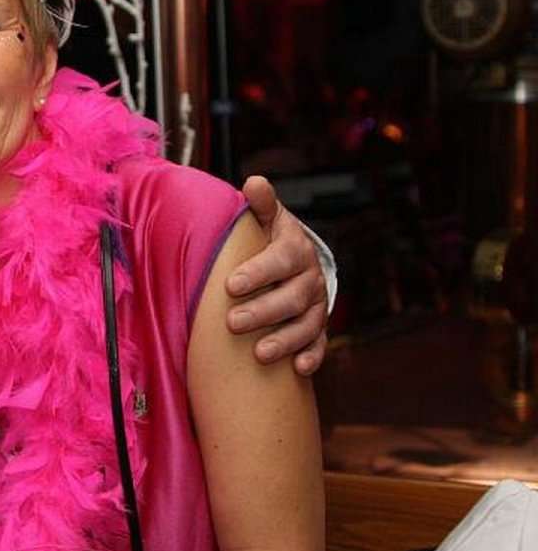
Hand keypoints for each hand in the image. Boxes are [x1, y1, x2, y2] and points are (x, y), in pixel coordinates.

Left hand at [228, 177, 328, 375]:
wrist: (295, 262)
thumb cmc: (269, 240)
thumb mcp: (266, 219)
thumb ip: (260, 204)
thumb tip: (254, 181)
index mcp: (295, 250)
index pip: (280, 260)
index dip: (258, 272)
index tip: (231, 284)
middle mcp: (310, 279)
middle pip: (292, 298)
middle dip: (264, 311)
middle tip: (234, 322)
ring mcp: (316, 306)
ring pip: (306, 325)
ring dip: (285, 340)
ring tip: (260, 353)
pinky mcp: (318, 328)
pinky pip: (319, 344)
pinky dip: (312, 357)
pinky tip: (298, 369)